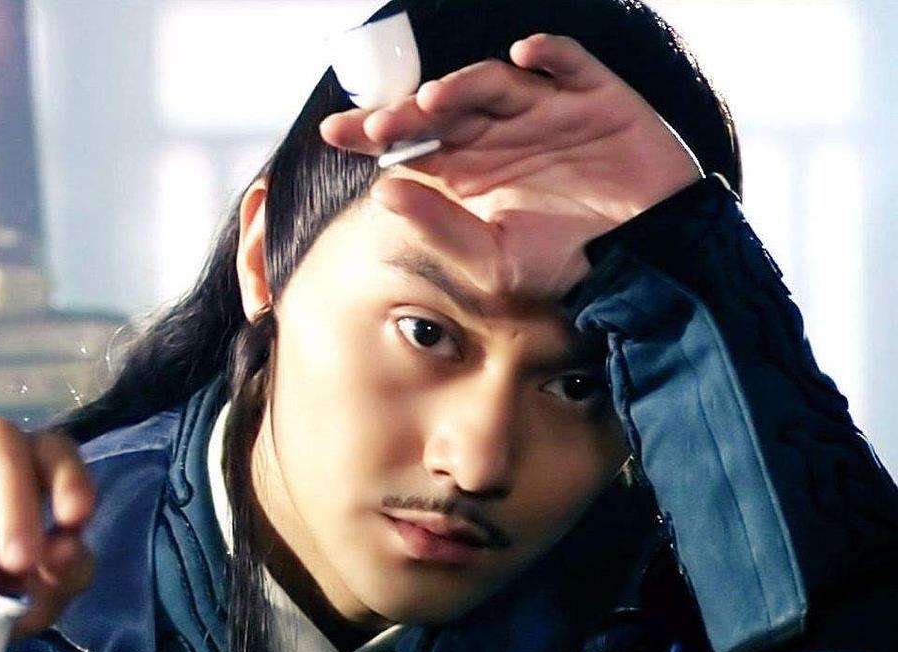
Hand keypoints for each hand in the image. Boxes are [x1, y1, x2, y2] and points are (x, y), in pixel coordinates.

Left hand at [320, 33, 704, 298]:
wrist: (647, 264)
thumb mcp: (495, 263)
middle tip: (379, 123)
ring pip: (496, 83)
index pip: (414, 142)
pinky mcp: (596, 98)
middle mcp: (503, 134)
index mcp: (473, 170)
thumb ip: (440, 230)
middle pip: (446, 108)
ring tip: (434, 101)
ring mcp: (548, 111)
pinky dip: (551, 55)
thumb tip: (382, 194)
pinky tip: (526, 56)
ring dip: (464, 84)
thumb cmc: (567, 266)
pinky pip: (570, 64)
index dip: (375, 132)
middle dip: (409, 112)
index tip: (336, 132)